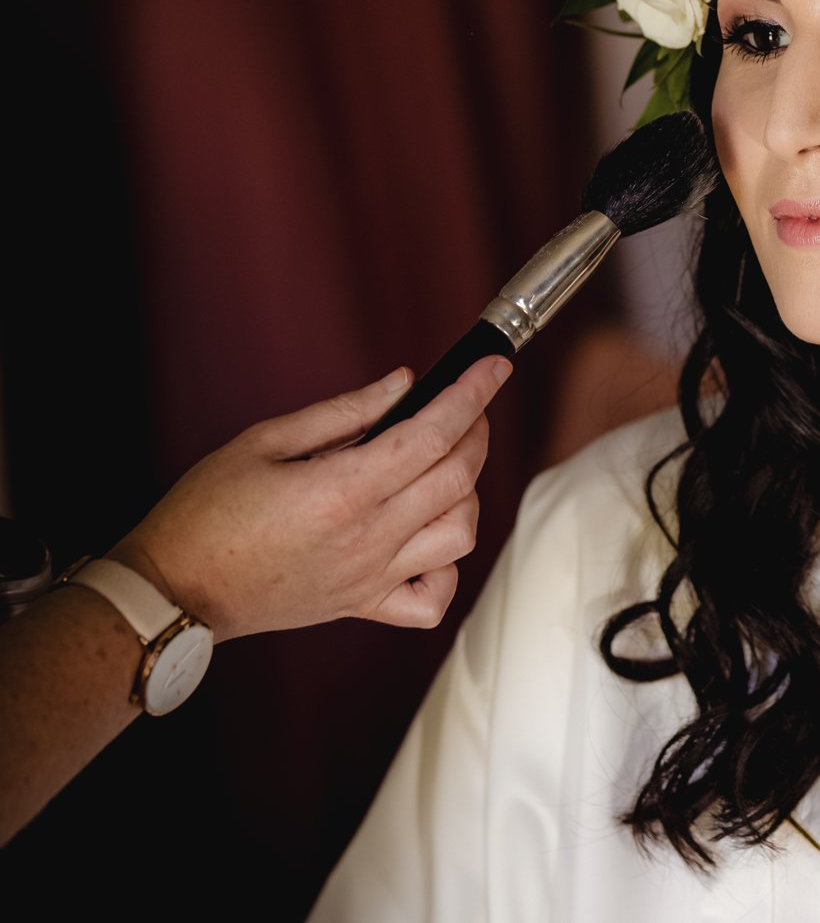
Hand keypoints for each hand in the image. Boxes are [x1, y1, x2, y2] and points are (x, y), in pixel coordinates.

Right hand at [109, 360, 509, 640]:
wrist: (173, 591)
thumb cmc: (205, 512)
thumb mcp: (263, 442)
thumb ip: (344, 411)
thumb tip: (405, 384)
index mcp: (342, 490)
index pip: (434, 435)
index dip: (471, 395)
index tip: (492, 367)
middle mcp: (367, 537)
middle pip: (458, 478)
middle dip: (475, 432)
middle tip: (465, 407)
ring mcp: (371, 577)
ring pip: (460, 534)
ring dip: (467, 493)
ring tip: (442, 467)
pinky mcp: (363, 607)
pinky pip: (433, 598)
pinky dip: (447, 567)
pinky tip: (427, 537)